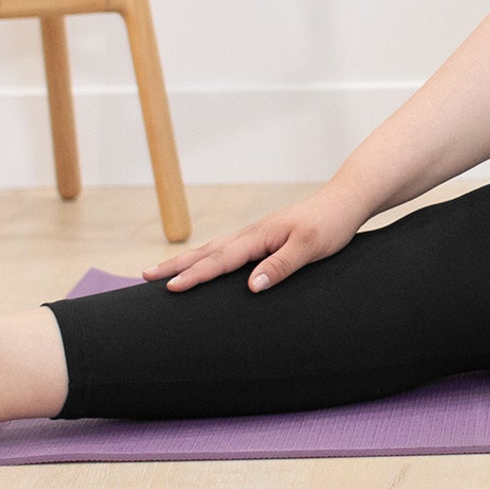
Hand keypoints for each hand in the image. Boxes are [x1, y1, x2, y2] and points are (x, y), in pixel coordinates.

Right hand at [141, 187, 367, 294]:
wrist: (345, 201)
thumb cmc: (330, 225)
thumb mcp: (311, 248)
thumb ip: (282, 266)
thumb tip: (252, 286)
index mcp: (260, 236)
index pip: (220, 260)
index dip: (195, 275)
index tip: (169, 287)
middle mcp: (252, 234)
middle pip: (207, 252)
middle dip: (176, 265)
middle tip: (144, 276)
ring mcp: (256, 235)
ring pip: (214, 249)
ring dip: (187, 260)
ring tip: (162, 271)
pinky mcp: (264, 238)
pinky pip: (227, 249)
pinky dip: (207, 257)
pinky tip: (203, 264)